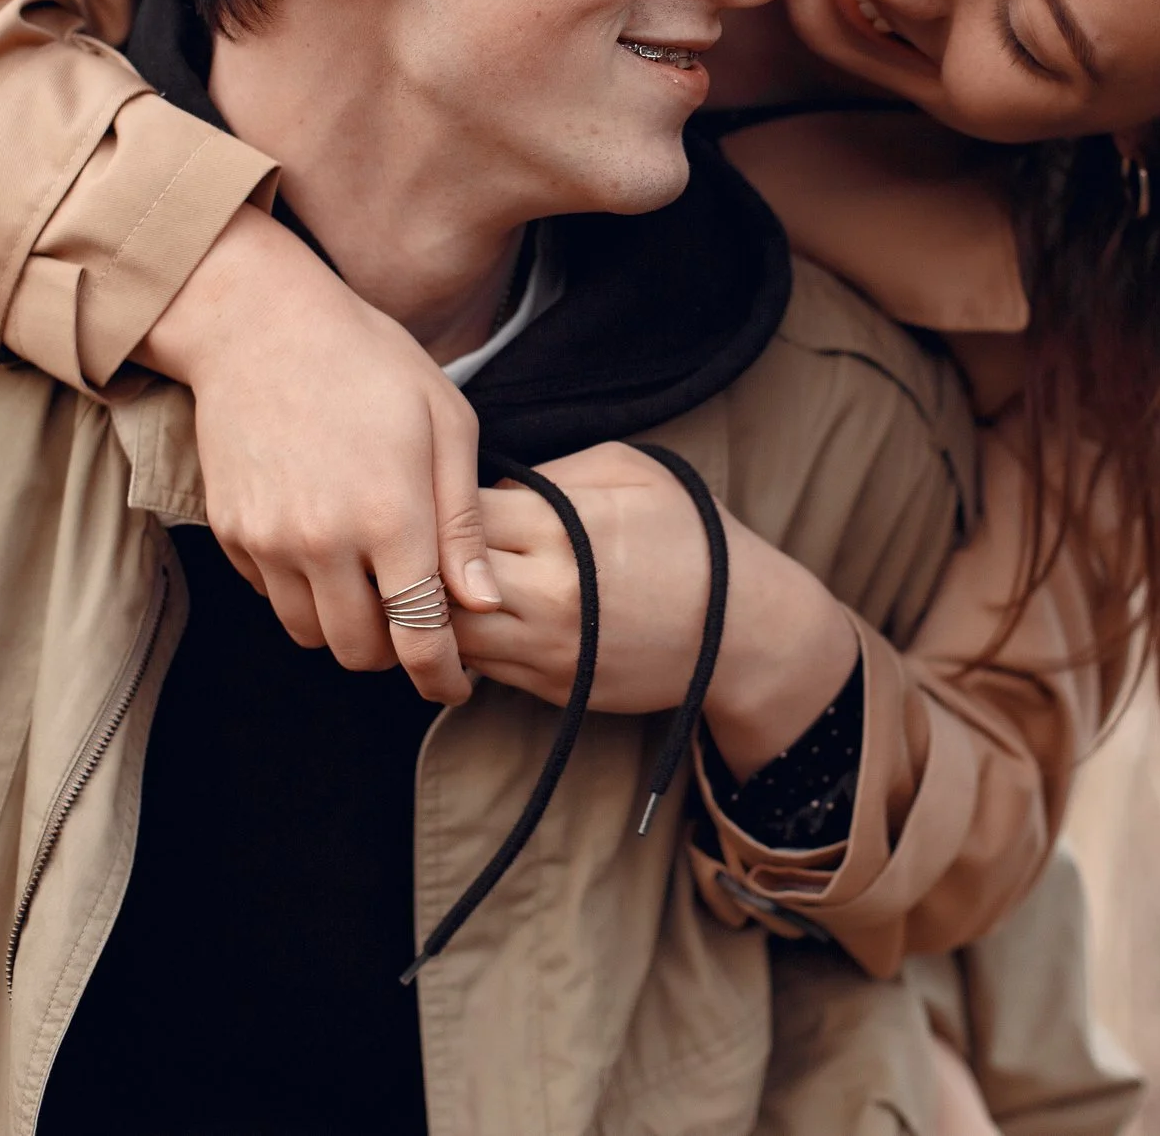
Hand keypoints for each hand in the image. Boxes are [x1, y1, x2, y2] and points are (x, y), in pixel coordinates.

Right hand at [138, 204, 498, 702]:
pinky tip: (323, 544)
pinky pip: (269, 595)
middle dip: (393, 653)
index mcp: (390, 517)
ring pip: (309, 634)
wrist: (259, 324)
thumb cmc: (369, 361)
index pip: (419, 636)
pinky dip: (299, 590)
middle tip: (413, 622)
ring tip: (369, 584)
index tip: (453, 681)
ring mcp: (269, 540)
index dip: (440, 675)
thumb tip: (481, 601)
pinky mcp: (232, 532)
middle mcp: (325, 542)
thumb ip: (463, 522)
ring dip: (343, 626)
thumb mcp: (447, 423)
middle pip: (360, 652)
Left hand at [456, 442, 856, 773]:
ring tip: (432, 587)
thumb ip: (553, 473)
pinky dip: (466, 644)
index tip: (438, 496)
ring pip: (449, 634)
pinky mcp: (553, 688)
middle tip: (416, 544)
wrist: (744, 630)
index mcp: (562, 527)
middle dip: (419, 561)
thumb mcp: (631, 472)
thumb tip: (492, 488)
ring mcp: (548, 648)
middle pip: (437, 579)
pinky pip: (481, 668)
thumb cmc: (691, 536)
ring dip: (433, 612)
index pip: (457, 514)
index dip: (437, 504)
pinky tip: (470, 620)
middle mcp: (546, 592)